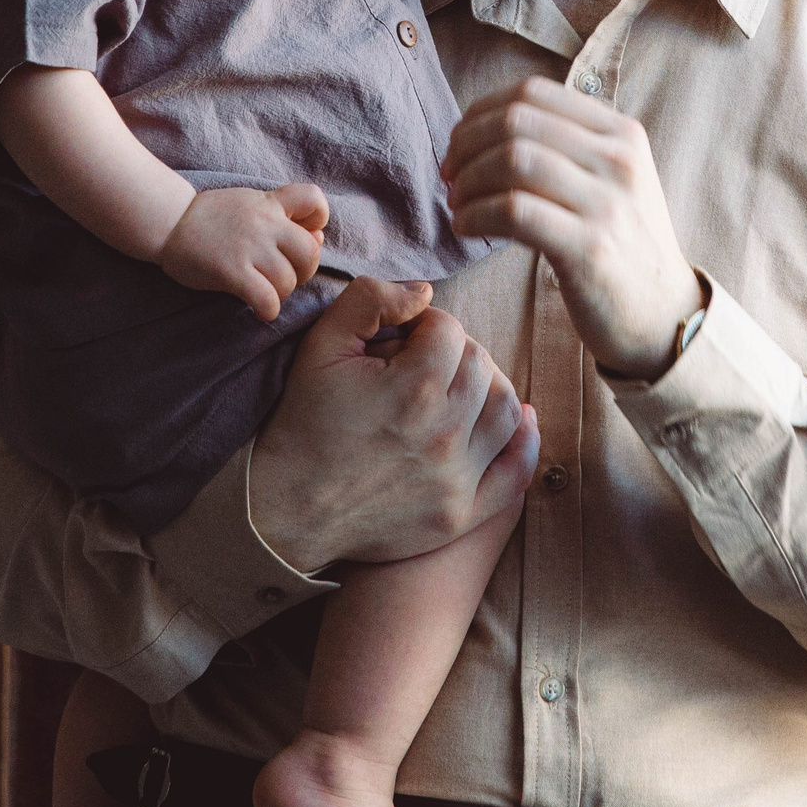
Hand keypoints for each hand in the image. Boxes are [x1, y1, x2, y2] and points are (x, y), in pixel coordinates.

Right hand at [153, 183, 326, 320]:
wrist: (167, 222)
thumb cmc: (210, 217)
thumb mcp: (250, 203)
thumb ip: (283, 216)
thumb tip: (318, 237)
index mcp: (269, 202)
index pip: (313, 198)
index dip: (319, 218)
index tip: (307, 232)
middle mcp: (265, 223)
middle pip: (310, 251)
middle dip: (305, 270)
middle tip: (286, 275)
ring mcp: (249, 247)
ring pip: (289, 280)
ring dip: (282, 293)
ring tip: (265, 292)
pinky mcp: (232, 271)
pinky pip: (267, 298)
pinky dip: (269, 310)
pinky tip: (260, 310)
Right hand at [249, 278, 540, 569]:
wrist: (283, 512)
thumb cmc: (301, 425)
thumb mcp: (320, 347)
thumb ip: (371, 301)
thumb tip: (425, 293)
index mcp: (413, 388)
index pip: (449, 330)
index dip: (424, 326)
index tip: (401, 341)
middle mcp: (444, 433)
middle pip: (481, 365)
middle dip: (454, 353)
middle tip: (421, 364)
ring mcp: (456, 479)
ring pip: (505, 409)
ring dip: (487, 388)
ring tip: (455, 388)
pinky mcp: (460, 514)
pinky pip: (515, 472)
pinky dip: (524, 442)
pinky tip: (520, 420)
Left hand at [444, 76, 703, 379]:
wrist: (663, 314)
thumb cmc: (622, 245)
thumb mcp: (613, 180)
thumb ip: (566, 147)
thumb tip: (483, 127)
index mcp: (622, 133)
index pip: (533, 92)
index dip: (481, 112)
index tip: (461, 144)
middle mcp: (619, 160)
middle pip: (517, 121)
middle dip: (466, 145)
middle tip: (450, 175)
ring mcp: (608, 203)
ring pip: (513, 160)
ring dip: (468, 181)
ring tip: (458, 204)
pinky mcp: (589, 248)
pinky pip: (513, 212)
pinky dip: (475, 215)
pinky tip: (467, 228)